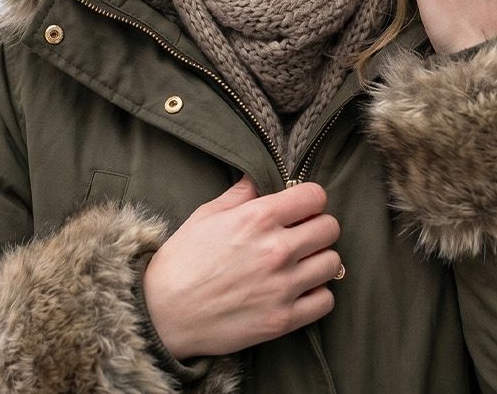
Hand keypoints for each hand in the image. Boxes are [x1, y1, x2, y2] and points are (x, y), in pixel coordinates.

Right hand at [143, 177, 341, 360]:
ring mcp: (282, 286)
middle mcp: (276, 249)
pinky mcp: (283, 319)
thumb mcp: (206, 215)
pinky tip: (301, 291)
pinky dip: (317, 295)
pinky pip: (326, 301)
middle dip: (318, 228)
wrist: (163, 314)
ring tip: (302, 264)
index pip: (315, 196)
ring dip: (319, 261)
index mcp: (257, 218)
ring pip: (332, 263)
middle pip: (330, 228)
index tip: (301, 208)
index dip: (309, 200)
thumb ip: (241, 194)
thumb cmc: (182, 261)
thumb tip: (260, 177)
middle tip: (302, 236)